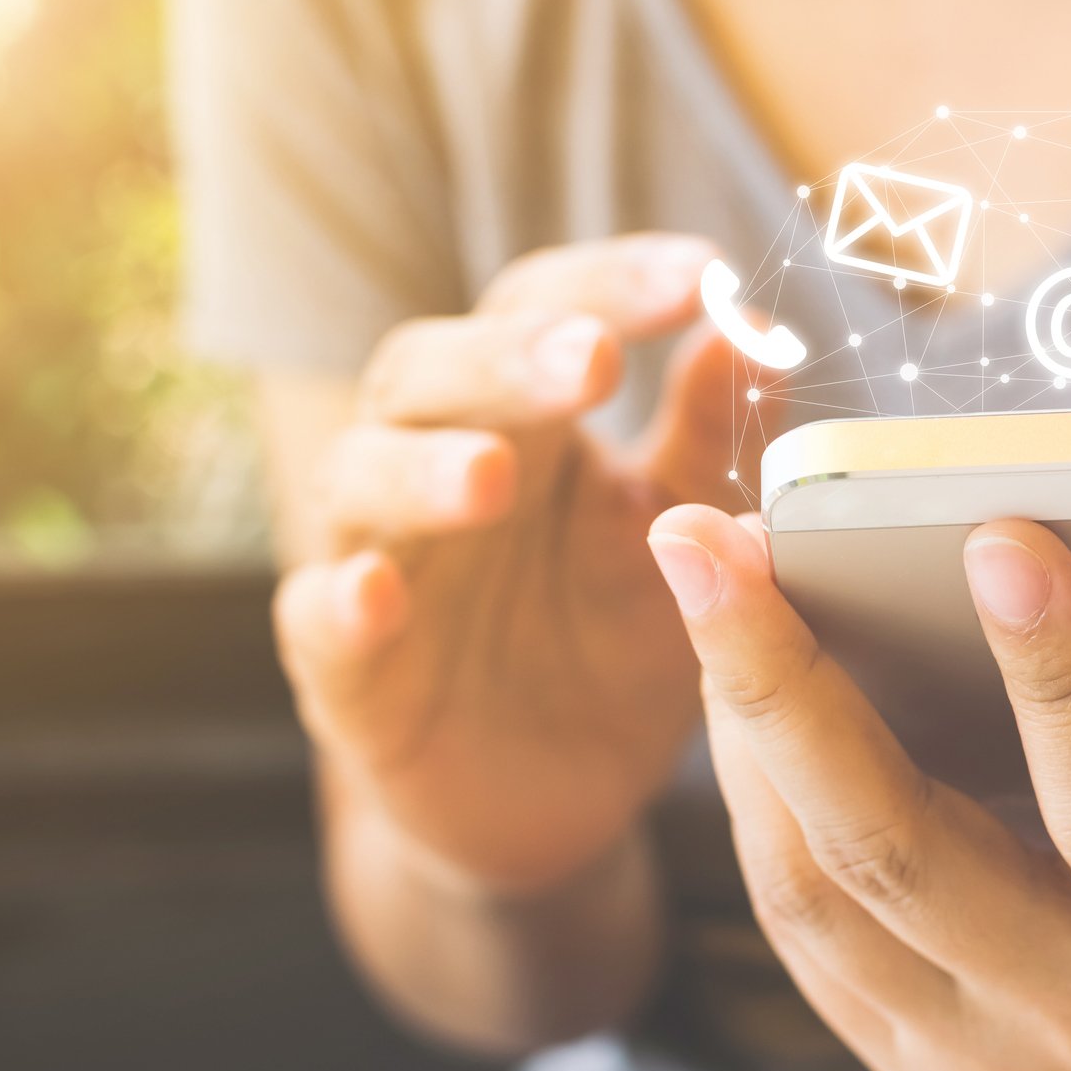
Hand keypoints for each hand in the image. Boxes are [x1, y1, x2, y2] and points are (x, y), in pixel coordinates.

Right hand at [275, 235, 739, 895]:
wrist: (560, 798)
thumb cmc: (612, 636)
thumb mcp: (681, 536)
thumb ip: (707, 436)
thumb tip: (755, 324)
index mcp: (522, 415)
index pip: (538, 308)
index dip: (607, 283)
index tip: (697, 272)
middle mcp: (431, 463)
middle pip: (431, 372)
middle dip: (505, 359)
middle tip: (590, 358)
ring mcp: (378, 561)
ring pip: (358, 479)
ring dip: (419, 470)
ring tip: (492, 479)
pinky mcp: (345, 673)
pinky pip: (315, 622)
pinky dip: (339, 603)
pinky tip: (376, 593)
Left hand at [647, 506, 1070, 1070]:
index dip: (1059, 672)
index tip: (994, 529)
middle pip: (896, 852)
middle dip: (783, 679)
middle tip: (703, 535)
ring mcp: (980, 1060)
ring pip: (815, 889)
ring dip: (740, 725)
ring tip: (705, 577)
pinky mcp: (916, 1061)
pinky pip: (802, 926)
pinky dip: (754, 796)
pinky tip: (737, 675)